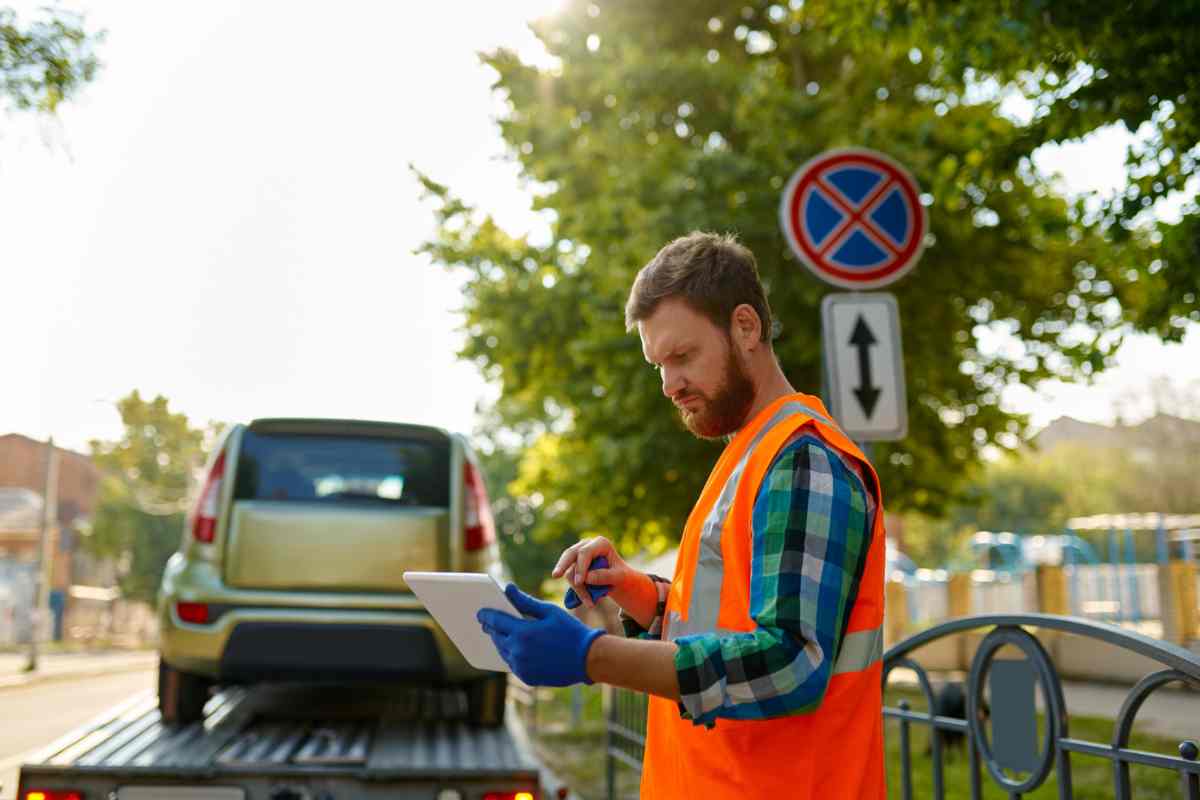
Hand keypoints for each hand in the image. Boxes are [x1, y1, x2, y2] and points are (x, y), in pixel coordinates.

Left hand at [477, 583, 604, 686]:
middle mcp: (518, 651)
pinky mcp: (527, 677)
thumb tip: (507, 588)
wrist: (587, 659)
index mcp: (522, 633)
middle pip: (496, 637)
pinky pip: (512, 664)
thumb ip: (525, 601)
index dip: (486, 615)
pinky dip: (511, 655)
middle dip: (491, 628)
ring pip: (502, 652)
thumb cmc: (570, 631)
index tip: (480, 612)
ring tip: (500, 633)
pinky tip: (514, 647)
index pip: (495, 621)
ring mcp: (521, 667)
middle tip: (487, 622)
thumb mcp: (549, 611)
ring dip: (500, 642)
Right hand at [552, 536, 635, 609]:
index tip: (580, 582)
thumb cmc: (620, 574)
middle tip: (555, 576)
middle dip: (562, 565)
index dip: (581, 567)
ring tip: (591, 604)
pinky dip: (577, 590)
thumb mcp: (620, 576)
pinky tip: (587, 601)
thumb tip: (587, 578)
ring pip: (570, 570)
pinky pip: (570, 578)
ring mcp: (578, 555)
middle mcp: (586, 545)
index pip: (585, 552)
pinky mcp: (573, 566)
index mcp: (600, 543)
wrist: (618, 579)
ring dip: (578, 589)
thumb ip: (606, 576)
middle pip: (570, 554)